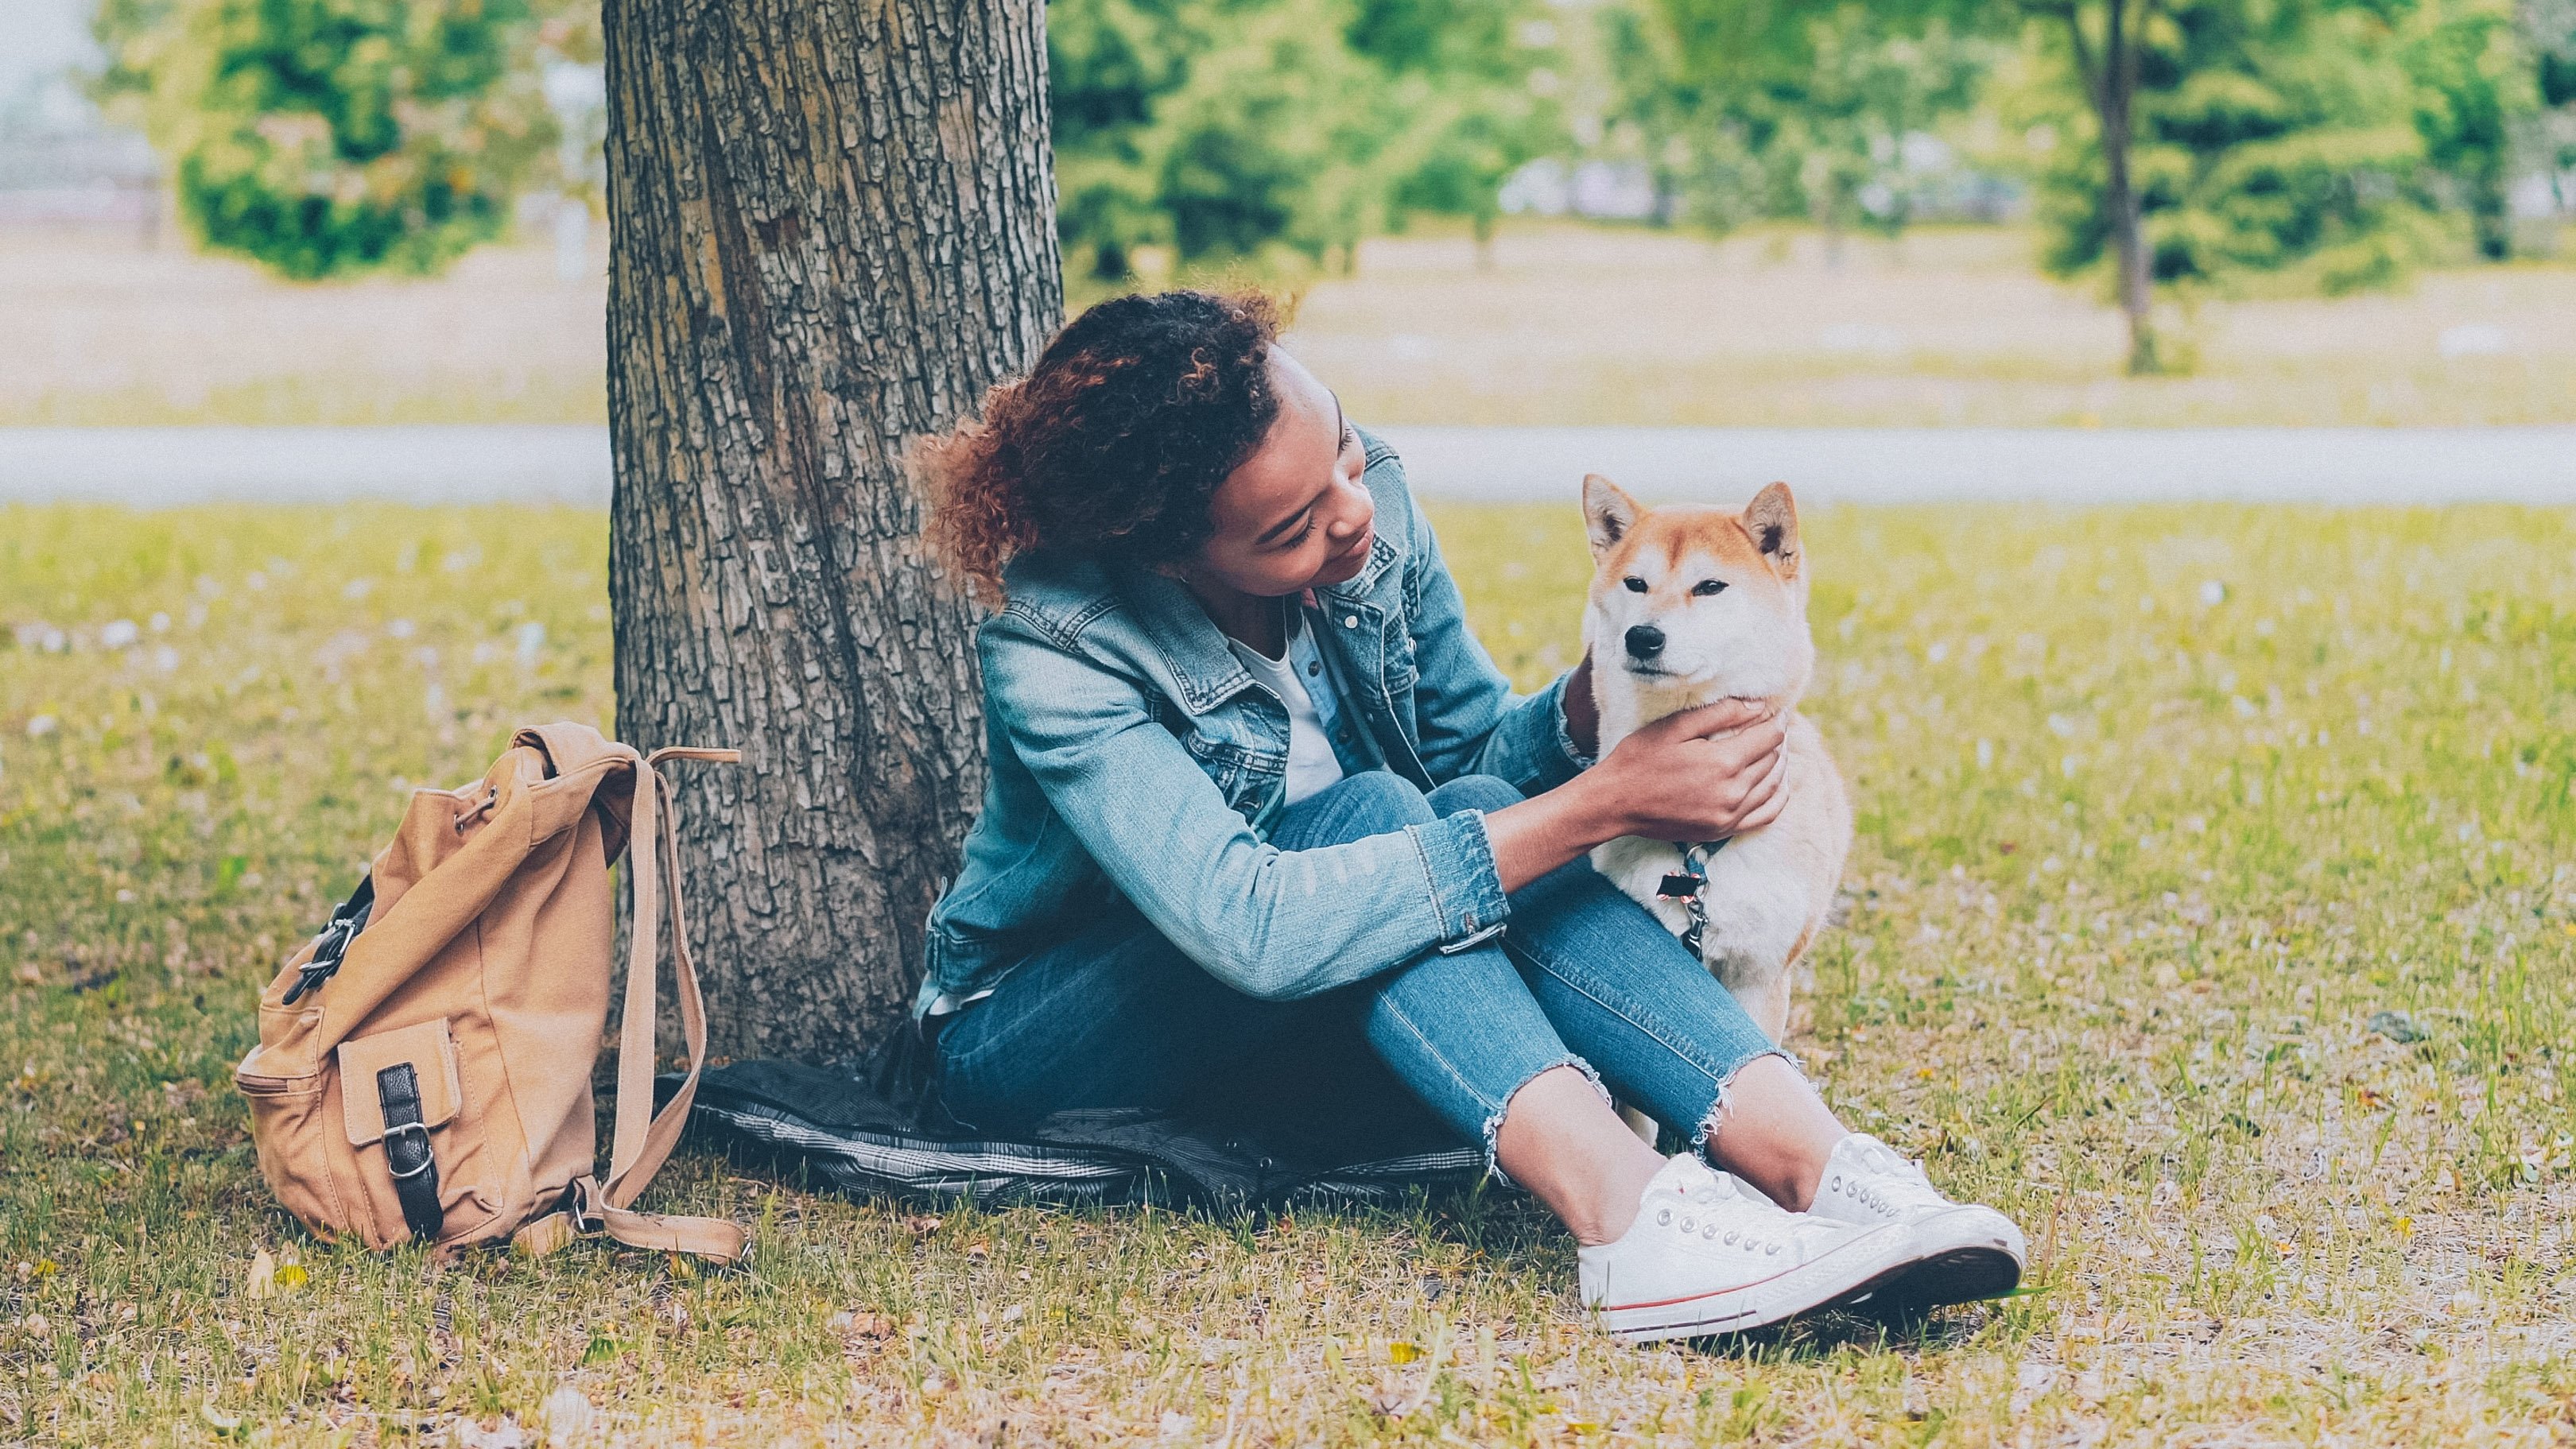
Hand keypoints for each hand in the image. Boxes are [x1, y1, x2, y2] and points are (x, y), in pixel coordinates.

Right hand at [1589, 700, 1788, 842]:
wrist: (1615, 803)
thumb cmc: (1639, 759)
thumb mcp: (1675, 727)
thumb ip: (1719, 714)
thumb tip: (1757, 707)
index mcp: (1723, 763)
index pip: (1768, 737)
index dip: (1777, 720)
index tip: (1777, 710)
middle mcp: (1732, 792)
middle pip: (1773, 760)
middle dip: (1777, 739)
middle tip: (1774, 725)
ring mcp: (1729, 816)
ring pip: (1773, 786)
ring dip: (1780, 765)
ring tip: (1776, 749)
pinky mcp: (1722, 831)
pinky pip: (1766, 815)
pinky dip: (1777, 797)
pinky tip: (1776, 784)